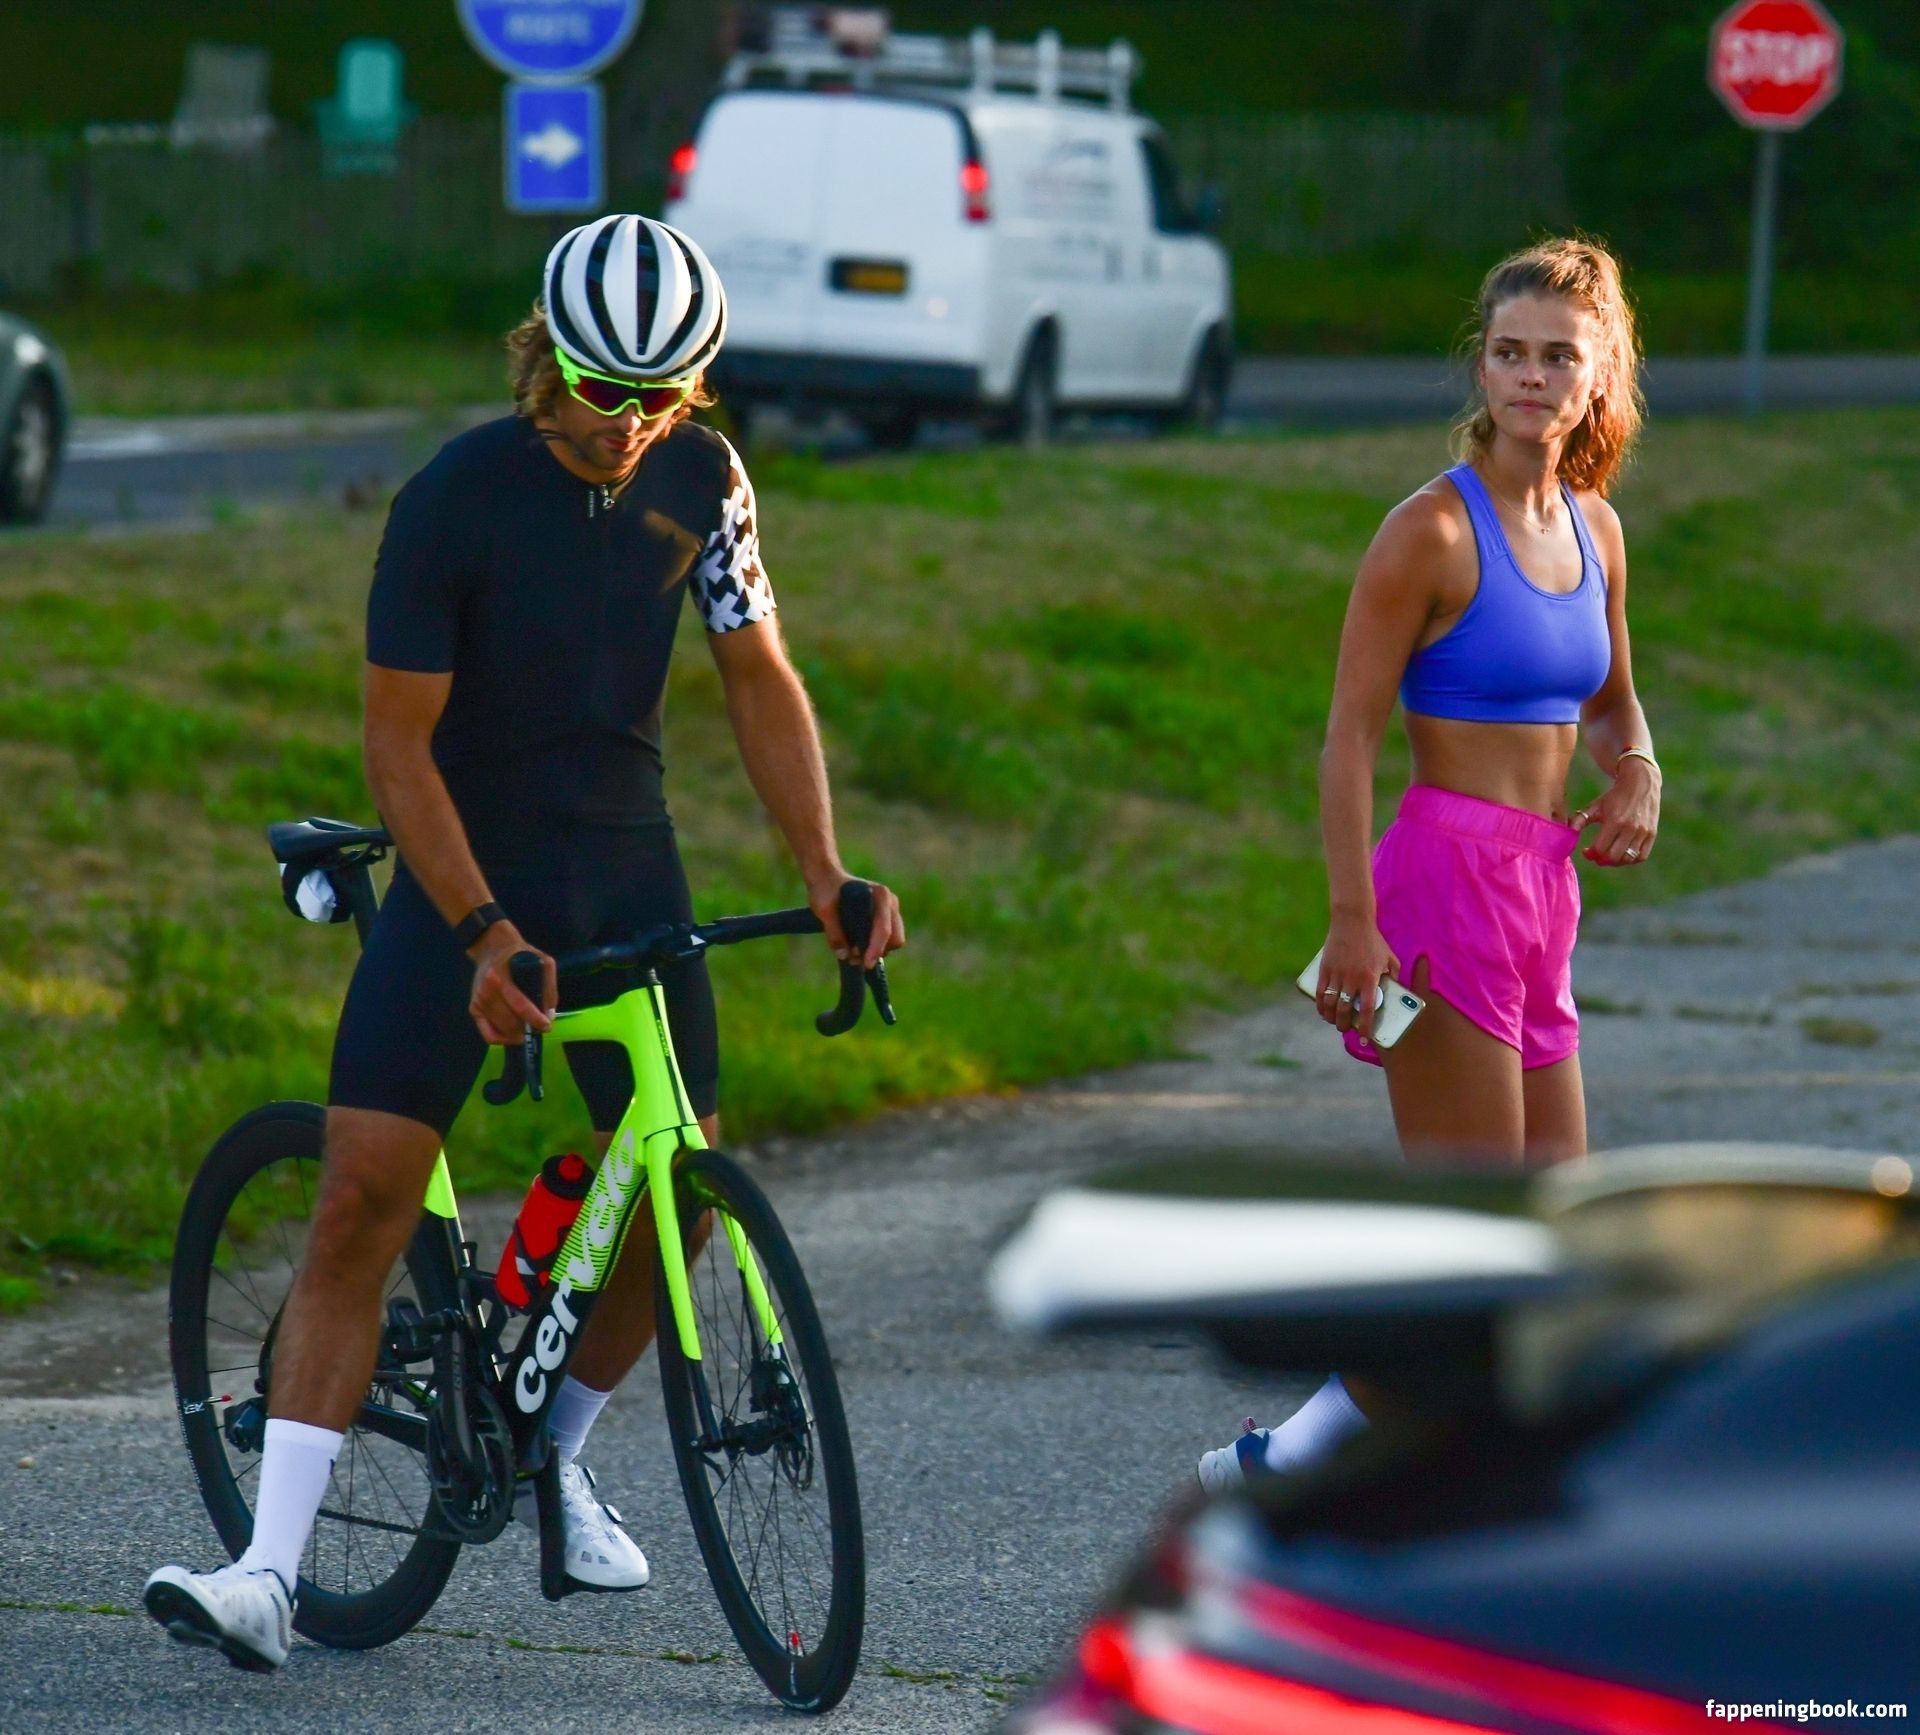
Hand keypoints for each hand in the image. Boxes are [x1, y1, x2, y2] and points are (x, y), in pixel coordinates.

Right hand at [467, 924, 554, 1045]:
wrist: (492, 948)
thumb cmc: (520, 955)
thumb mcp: (542, 961)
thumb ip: (548, 987)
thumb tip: (548, 1014)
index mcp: (501, 977)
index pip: (520, 1005)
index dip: (534, 1019)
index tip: (546, 1026)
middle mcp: (486, 990)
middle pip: (510, 1022)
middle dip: (528, 1028)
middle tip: (539, 1027)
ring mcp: (478, 1001)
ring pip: (501, 1030)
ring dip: (517, 1034)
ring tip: (528, 1028)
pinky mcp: (473, 1009)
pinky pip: (488, 1034)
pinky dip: (502, 1039)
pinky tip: (514, 1035)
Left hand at [808, 871, 905, 970]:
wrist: (827, 879)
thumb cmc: (826, 890)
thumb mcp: (824, 910)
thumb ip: (834, 932)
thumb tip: (845, 955)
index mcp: (880, 895)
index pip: (884, 928)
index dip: (875, 949)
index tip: (866, 963)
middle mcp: (890, 902)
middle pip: (895, 938)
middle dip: (878, 951)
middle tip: (856, 959)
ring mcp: (890, 910)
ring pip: (894, 940)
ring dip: (877, 951)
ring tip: (854, 953)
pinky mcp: (886, 917)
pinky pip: (888, 939)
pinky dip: (876, 947)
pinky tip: (859, 947)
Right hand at [1316, 917, 1398, 1040]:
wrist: (1352, 922)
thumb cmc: (1374, 941)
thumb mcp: (1390, 958)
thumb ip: (1394, 976)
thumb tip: (1394, 993)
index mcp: (1370, 979)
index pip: (1366, 1010)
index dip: (1365, 1027)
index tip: (1364, 1038)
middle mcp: (1352, 979)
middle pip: (1344, 1011)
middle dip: (1344, 1025)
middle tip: (1346, 1029)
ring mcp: (1336, 974)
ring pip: (1330, 1004)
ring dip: (1331, 1018)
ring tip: (1334, 1022)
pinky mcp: (1325, 969)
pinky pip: (1321, 993)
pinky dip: (1320, 1005)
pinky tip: (1323, 1011)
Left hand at [1572, 757, 1660, 867]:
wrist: (1640, 783)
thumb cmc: (1614, 797)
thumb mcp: (1595, 806)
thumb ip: (1581, 819)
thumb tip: (1568, 832)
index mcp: (1614, 821)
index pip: (1600, 849)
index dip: (1590, 854)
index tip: (1586, 851)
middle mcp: (1630, 828)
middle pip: (1613, 857)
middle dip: (1601, 860)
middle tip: (1596, 856)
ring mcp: (1643, 832)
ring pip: (1628, 859)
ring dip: (1615, 862)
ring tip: (1608, 856)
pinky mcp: (1652, 834)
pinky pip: (1641, 856)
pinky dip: (1631, 860)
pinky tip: (1622, 855)